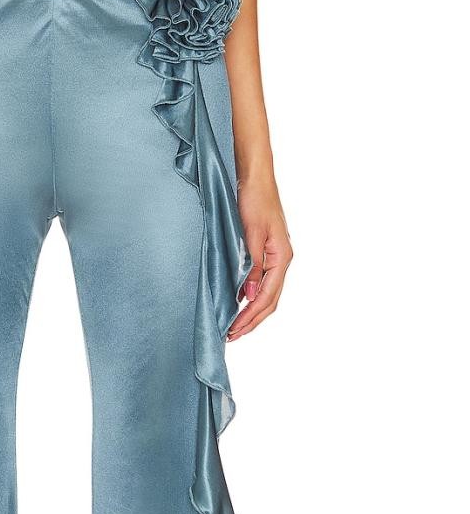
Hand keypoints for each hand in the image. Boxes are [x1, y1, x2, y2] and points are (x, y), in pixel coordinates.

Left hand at [228, 176, 292, 339]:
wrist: (256, 176)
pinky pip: (261, 282)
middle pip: (270, 301)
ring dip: (252, 312)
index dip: (250, 318)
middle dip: (251, 321)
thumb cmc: (254, 200)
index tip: (233, 332)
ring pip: (267, 294)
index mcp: (282, 257)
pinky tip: (237, 303)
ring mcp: (276, 256)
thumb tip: (248, 298)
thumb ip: (251, 267)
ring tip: (234, 326)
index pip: (267, 298)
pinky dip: (250, 297)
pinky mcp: (267, 252)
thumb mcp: (250, 234)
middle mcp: (282, 260)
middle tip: (231, 336)